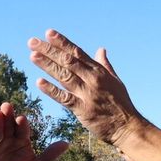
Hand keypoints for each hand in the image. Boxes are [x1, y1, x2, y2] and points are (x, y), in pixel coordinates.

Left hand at [27, 30, 142, 144]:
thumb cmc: (122, 104)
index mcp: (99, 71)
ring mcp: (87, 94)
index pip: (77, 52)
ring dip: (47, 65)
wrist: (128, 127)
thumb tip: (101, 49)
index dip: (62, 42)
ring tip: (33, 56)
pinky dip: (52, 90)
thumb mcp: (116, 81)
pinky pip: (64, 98)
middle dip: (49, 50)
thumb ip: (105, 65)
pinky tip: (39, 82)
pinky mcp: (83, 109)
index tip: (48, 33)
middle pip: (67, 61)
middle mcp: (92, 79)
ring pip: (64, 76)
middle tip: (32, 42)